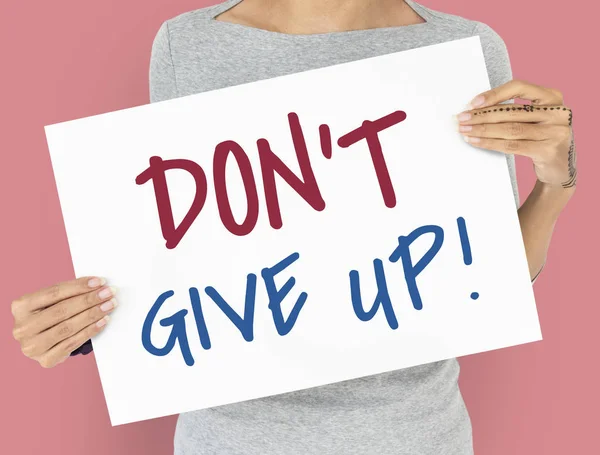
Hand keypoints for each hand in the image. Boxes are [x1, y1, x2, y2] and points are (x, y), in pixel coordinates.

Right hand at [11, 277, 116, 367]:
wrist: (43, 344)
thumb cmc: (50, 317)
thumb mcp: (52, 302)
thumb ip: (69, 293)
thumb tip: (97, 284)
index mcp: (20, 307)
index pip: (54, 293)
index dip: (79, 286)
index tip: (100, 282)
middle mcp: (22, 327)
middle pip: (62, 310)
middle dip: (89, 300)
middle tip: (109, 293)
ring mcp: (32, 346)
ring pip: (68, 327)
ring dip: (93, 315)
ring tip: (109, 305)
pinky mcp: (45, 360)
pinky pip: (72, 343)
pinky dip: (90, 331)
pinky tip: (103, 321)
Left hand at [456, 79, 576, 188]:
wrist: (560, 168)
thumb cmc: (540, 139)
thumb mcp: (534, 120)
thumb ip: (514, 112)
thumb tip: (476, 109)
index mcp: (552, 97)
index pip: (519, 87)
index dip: (494, 94)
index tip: (473, 103)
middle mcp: (557, 112)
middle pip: (511, 111)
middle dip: (482, 115)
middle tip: (461, 119)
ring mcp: (555, 132)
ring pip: (510, 129)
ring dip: (483, 130)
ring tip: (464, 131)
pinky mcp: (548, 151)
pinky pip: (512, 146)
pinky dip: (491, 143)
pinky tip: (476, 142)